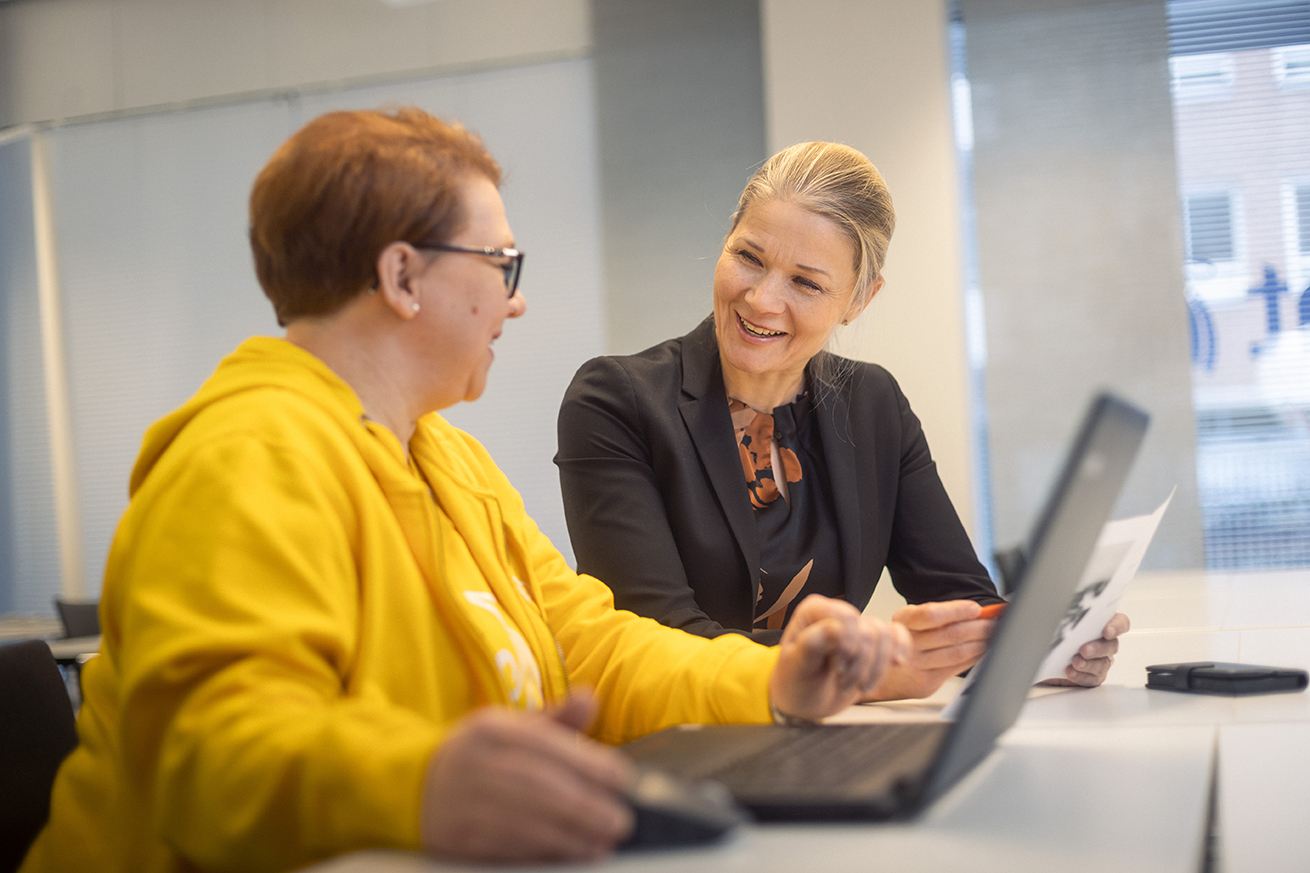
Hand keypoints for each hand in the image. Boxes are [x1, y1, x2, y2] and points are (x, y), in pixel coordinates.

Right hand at [419, 691, 633, 862]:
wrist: (415, 786)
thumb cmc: (480, 756)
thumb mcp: (512, 729)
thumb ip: (556, 720)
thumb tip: (591, 697)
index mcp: (492, 729)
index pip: (545, 743)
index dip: (587, 761)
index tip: (622, 778)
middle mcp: (476, 761)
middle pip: (536, 784)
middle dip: (584, 805)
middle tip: (619, 820)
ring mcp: (463, 801)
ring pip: (523, 819)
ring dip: (569, 834)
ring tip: (602, 842)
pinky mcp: (457, 838)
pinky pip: (505, 846)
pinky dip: (542, 852)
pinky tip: (569, 853)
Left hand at [769, 594, 910, 720]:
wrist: (804, 702)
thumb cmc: (794, 683)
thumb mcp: (797, 666)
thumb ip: (812, 644)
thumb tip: (835, 629)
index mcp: (813, 611)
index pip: (845, 617)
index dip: (849, 644)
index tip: (838, 667)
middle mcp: (836, 614)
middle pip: (868, 630)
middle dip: (860, 663)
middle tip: (843, 682)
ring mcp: (856, 628)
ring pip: (885, 635)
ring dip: (876, 667)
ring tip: (858, 686)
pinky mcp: (872, 643)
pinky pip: (897, 635)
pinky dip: (899, 651)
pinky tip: (896, 664)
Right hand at [863, 600, 997, 700]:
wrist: (880, 673)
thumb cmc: (900, 642)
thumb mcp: (908, 621)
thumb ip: (934, 616)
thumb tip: (973, 612)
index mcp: (902, 622)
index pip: (931, 615)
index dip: (956, 611)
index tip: (976, 609)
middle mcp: (907, 645)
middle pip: (949, 635)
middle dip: (977, 627)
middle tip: (993, 622)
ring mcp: (916, 666)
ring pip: (956, 653)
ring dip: (979, 643)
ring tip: (992, 635)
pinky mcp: (926, 682)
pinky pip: (956, 668)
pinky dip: (972, 658)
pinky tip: (981, 651)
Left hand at [1041, 612, 1129, 686]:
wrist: (1040, 658)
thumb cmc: (1052, 635)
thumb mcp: (1057, 621)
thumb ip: (1066, 617)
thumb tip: (1060, 609)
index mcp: (1100, 625)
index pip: (1120, 622)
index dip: (1117, 626)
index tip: (1106, 631)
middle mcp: (1104, 643)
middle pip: (1112, 645)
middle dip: (1098, 648)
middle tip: (1084, 649)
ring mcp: (1100, 661)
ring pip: (1103, 664)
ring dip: (1089, 664)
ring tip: (1074, 662)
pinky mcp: (1092, 677)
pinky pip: (1092, 679)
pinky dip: (1081, 676)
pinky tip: (1070, 672)